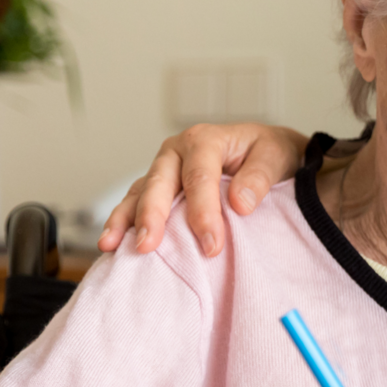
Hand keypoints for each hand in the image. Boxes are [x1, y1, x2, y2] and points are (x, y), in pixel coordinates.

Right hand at [98, 123, 307, 256]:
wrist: (264, 151)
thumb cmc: (268, 153)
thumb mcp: (275, 156)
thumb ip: (259, 177)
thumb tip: (240, 204)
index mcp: (205, 140)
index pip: (200, 178)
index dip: (203, 213)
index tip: (211, 246)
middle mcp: (177, 152)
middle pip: (160, 183)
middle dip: (152, 216)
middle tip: (148, 247)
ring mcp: (163, 169)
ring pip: (139, 193)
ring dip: (125, 220)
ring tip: (111, 246)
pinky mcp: (157, 187)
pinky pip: (135, 204)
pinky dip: (122, 223)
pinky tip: (111, 244)